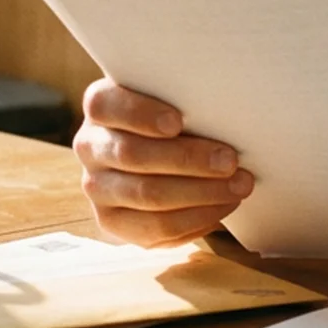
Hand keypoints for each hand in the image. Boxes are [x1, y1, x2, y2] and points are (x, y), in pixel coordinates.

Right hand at [73, 79, 253, 246]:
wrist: (153, 157)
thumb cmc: (172, 119)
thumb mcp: (172, 100)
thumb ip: (183, 99)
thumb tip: (224, 114)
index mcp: (100, 107)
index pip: (106, 105)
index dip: (140, 114)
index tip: (177, 122)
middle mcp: (90, 147)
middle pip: (132, 154)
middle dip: (188, 159)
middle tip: (230, 161)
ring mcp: (97, 187)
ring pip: (147, 195)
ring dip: (201, 193)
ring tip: (238, 186)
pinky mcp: (111, 222)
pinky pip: (155, 228)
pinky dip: (196, 219)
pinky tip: (222, 207)